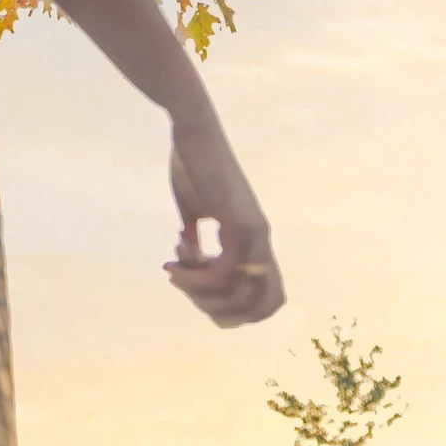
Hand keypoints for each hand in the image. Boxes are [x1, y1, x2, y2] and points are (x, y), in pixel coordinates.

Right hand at [164, 123, 282, 328]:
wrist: (193, 133)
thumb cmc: (193, 165)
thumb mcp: (195, 210)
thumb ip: (198, 238)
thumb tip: (190, 259)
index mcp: (256, 240)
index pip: (270, 297)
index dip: (242, 311)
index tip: (204, 300)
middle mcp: (262, 241)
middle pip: (264, 305)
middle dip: (224, 313)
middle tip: (189, 294)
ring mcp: (253, 233)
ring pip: (240, 294)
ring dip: (203, 296)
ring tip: (175, 276)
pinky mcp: (238, 224)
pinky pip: (222, 273)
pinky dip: (195, 280)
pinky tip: (174, 266)